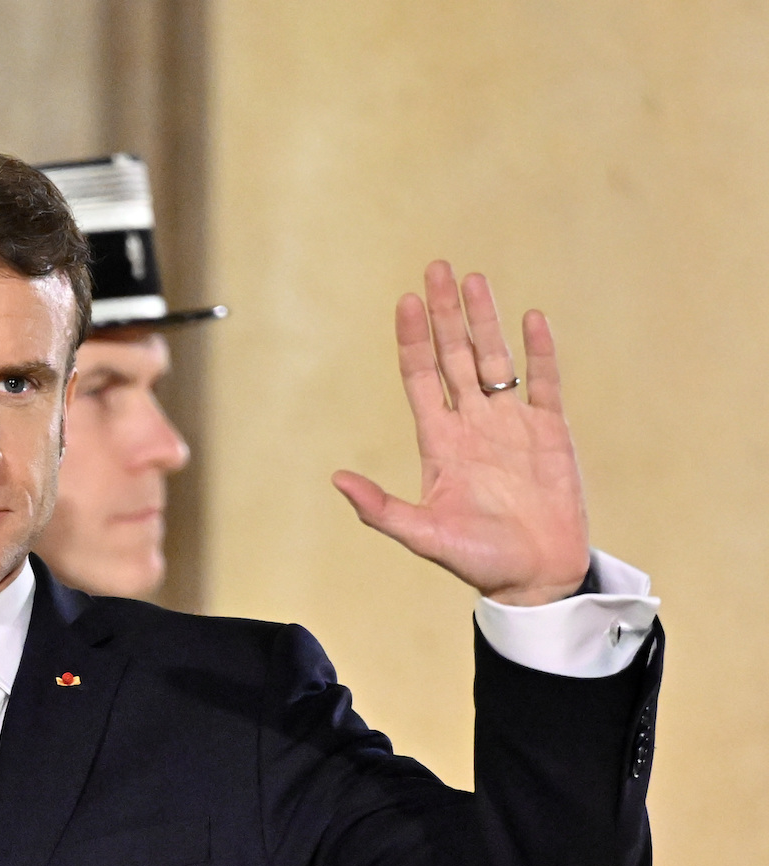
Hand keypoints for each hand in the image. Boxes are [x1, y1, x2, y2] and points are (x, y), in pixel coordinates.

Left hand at [332, 261, 589, 605]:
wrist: (535, 576)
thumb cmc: (478, 560)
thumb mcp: (422, 534)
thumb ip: (380, 507)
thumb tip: (336, 479)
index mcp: (440, 442)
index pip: (421, 378)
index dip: (412, 341)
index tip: (404, 302)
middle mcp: (473, 424)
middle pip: (455, 356)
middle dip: (445, 314)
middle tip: (436, 268)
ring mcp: (512, 424)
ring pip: (495, 359)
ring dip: (485, 320)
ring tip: (473, 280)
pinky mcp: (551, 432)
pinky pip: (545, 382)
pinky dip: (540, 351)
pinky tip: (531, 318)